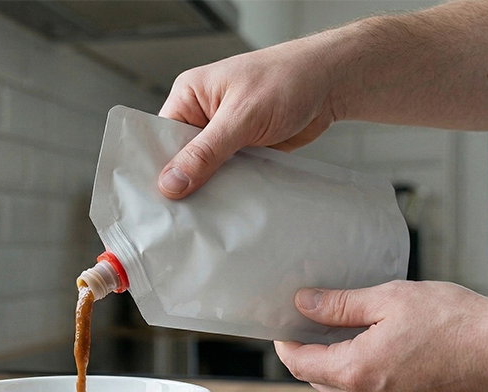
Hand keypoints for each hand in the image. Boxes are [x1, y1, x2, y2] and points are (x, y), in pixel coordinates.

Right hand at [157, 34, 343, 198]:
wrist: (333, 84)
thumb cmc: (288, 79)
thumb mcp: (242, 117)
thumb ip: (206, 152)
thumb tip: (171, 182)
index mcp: (190, 96)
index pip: (161, 136)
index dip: (157, 167)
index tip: (155, 198)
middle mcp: (202, 115)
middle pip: (180, 158)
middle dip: (183, 183)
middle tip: (178, 215)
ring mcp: (223, 135)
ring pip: (205, 171)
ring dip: (208, 189)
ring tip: (200, 217)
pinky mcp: (243, 151)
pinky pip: (227, 177)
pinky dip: (228, 190)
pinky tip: (224, 208)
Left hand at [273, 280, 487, 391]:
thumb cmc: (459, 325)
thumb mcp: (390, 300)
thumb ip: (340, 305)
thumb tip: (305, 303)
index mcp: (357, 373)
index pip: (299, 364)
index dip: (286, 343)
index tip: (284, 327)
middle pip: (320, 381)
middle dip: (312, 354)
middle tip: (315, 325)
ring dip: (341, 368)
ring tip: (352, 336)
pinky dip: (369, 380)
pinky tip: (384, 355)